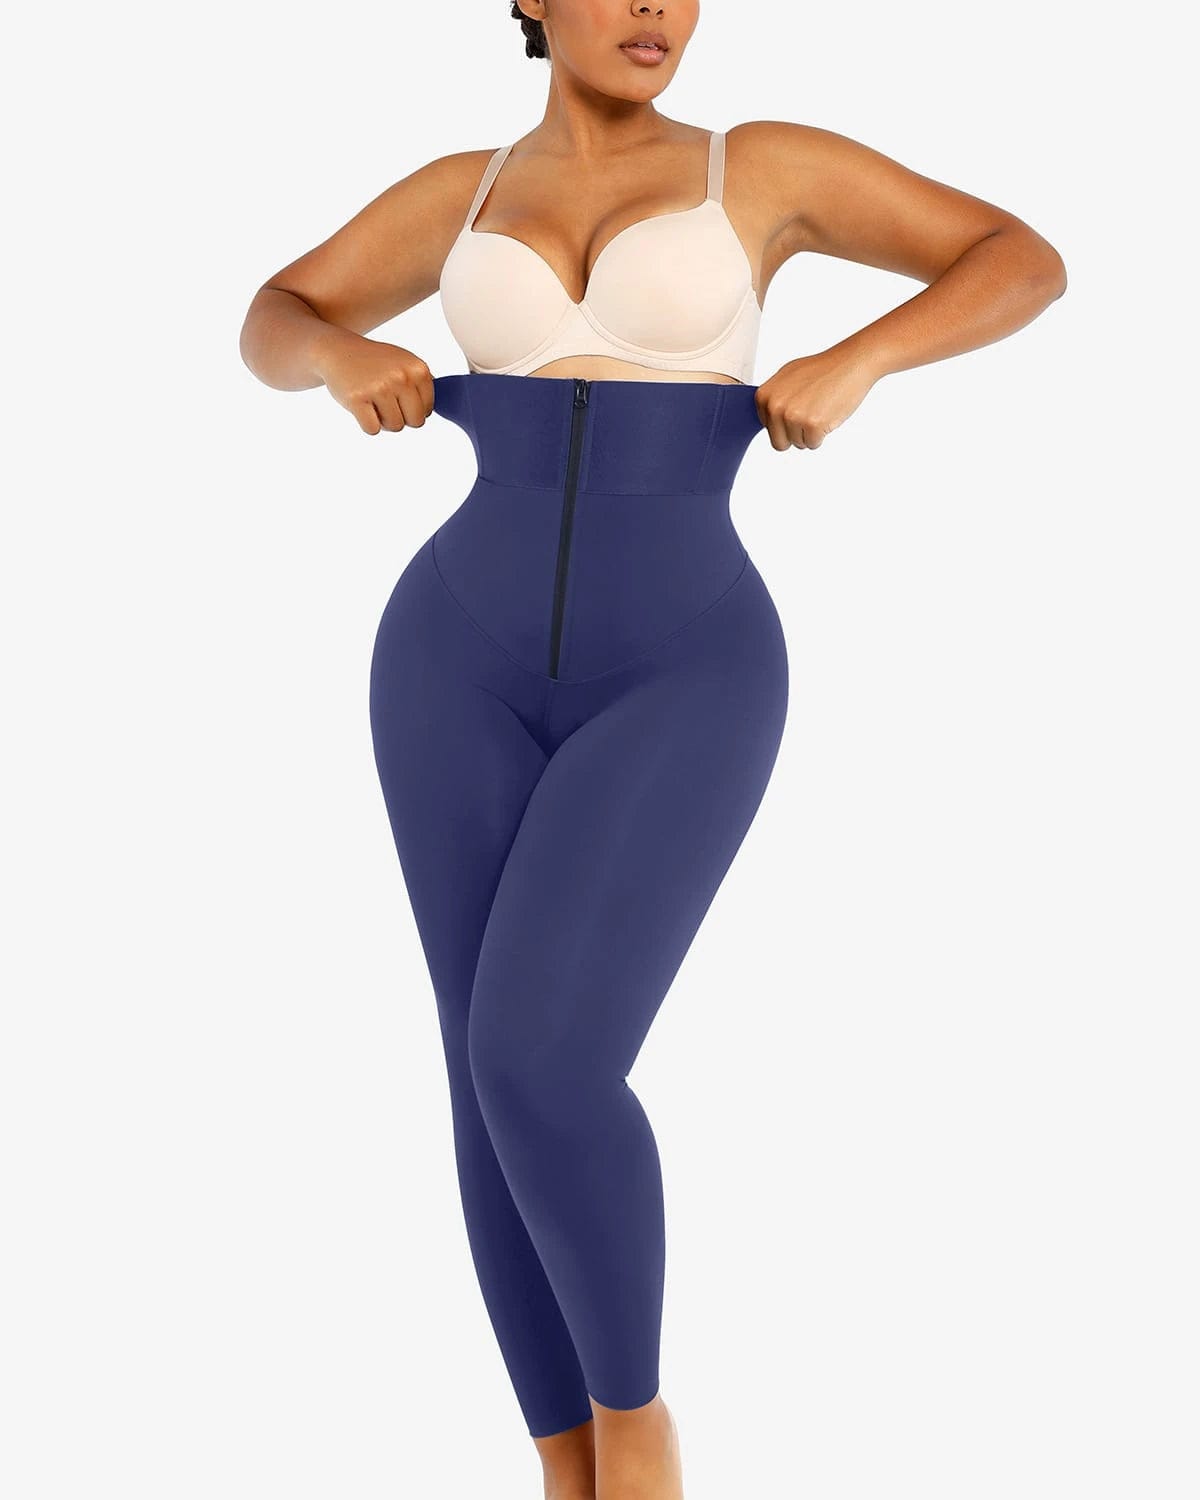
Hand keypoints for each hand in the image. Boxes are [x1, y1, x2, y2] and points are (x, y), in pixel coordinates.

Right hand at [315, 331, 434, 434]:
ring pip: (395, 427)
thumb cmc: (374, 363)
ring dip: (383, 421)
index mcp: (418, 369)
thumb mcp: (404, 363)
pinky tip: (361, 406)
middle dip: (401, 418)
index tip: (397, 395)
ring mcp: (379, 387)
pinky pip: (373, 430)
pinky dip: (367, 424)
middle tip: (385, 402)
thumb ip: (423, 384)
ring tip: (373, 401)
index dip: (411, 409)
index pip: (427, 411)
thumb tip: (439, 409)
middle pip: (415, 422)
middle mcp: (401, 377)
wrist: (338, 351)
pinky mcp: (357, 399)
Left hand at [755, 350, 879, 450]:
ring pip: (798, 444)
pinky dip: (822, 434)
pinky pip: (813, 444)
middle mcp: (775, 406)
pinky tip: (827, 413)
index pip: (768, 429)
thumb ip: (773, 398)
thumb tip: (767, 417)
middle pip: (779, 442)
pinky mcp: (812, 424)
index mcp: (764, 396)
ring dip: (810, 432)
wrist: (850, 364)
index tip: (798, 407)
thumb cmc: (823, 370)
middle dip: (795, 433)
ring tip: (820, 408)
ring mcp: (793, 416)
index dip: (785, 423)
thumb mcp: (787, 377)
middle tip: (809, 412)